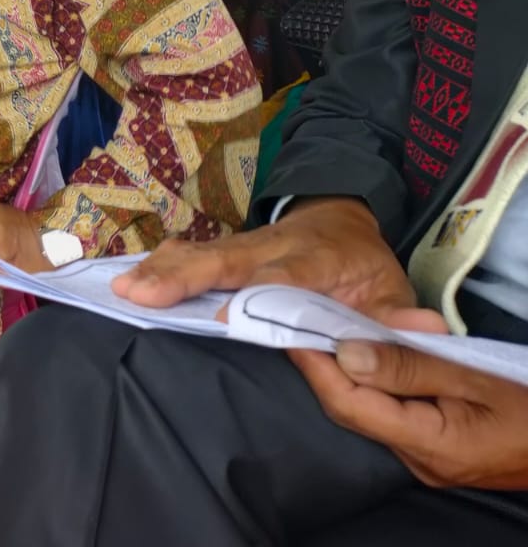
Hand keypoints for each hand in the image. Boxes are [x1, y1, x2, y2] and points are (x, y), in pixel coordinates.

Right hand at [111, 198, 416, 319]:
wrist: (339, 215)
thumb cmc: (363, 265)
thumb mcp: (393, 288)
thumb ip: (401, 315)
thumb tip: (429, 334)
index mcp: (314, 257)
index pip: (283, 277)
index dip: (257, 296)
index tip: (228, 318)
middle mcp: (269, 246)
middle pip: (222, 259)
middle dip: (182, 276)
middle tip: (140, 294)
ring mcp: (240, 245)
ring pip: (196, 253)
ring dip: (158, 271)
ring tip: (121, 289)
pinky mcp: (220, 251)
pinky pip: (185, 255)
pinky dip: (154, 266)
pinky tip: (123, 281)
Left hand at [291, 336, 527, 488]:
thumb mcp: (477, 377)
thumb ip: (411, 365)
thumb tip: (346, 351)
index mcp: (430, 444)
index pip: (349, 405)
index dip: (314, 366)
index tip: (289, 327)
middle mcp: (419, 460)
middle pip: (353, 410)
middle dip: (324, 366)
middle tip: (302, 321)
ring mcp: (427, 461)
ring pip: (369, 413)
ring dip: (348, 374)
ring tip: (326, 330)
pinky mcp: (436, 454)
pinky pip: (391, 417)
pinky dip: (375, 386)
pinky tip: (368, 357)